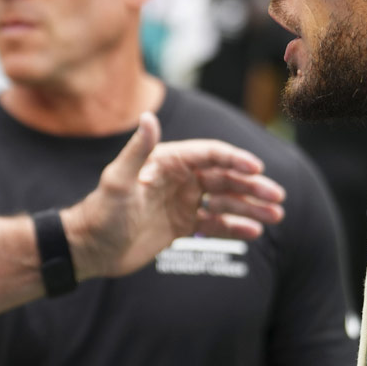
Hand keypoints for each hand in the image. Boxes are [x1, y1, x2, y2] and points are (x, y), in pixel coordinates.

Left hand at [63, 112, 283, 280]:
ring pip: (225, 201)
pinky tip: (255, 232)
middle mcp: (178, 179)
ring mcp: (181, 202)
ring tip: (276, 216)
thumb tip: (149, 116)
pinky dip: (235, 227)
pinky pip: (214, 224)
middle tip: (277, 198)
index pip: (209, 154)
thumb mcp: (117, 181)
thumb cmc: (100, 213)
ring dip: (251, 207)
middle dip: (252, 187)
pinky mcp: (180, 225)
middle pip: (224, 178)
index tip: (257, 169)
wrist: (89, 249)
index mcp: (167, 161)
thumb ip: (137, 150)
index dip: (234, 159)